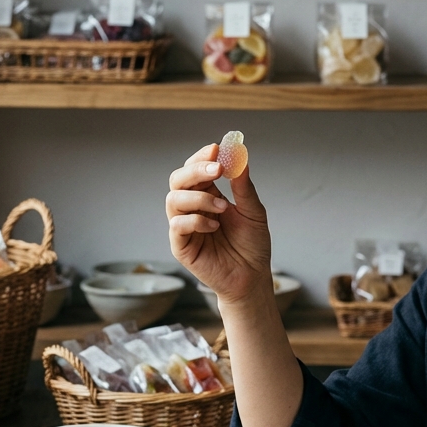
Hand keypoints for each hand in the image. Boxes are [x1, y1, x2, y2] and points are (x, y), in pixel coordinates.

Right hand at [165, 143, 271, 304]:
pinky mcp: (180, 246)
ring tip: (223, 208)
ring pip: (173, 199)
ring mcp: (184, 226)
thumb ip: (243, 187)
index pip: (195, 169)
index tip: (217, 149)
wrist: (252, 277)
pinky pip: (177, 225)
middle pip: (178, 179)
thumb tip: (240, 157)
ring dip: (199, 198)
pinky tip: (214, 227)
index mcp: (207, 195)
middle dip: (195, 170)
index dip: (202, 157)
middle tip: (217, 170)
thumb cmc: (252, 246)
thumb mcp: (253, 212)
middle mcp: (192, 208)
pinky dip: (195, 221)